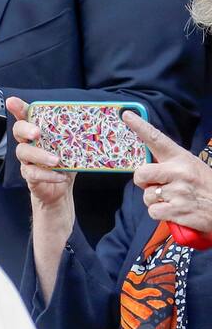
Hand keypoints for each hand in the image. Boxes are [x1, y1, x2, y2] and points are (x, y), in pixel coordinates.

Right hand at [9, 96, 74, 212]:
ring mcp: (26, 159)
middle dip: (25, 129)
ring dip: (39, 155)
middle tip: (37, 133)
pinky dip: (47, 175)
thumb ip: (77, 133)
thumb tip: (101, 118)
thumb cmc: (66, 161)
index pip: (25, 116)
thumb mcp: (73, 145)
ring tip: (56, 160)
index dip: (17, 108)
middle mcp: (28, 142)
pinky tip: (60, 176)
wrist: (61, 188)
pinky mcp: (29, 175)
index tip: (12, 101)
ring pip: (23, 152)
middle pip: (17, 130)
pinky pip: (32, 173)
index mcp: (38, 131)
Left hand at [127, 111, 211, 231]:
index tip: (126, 114)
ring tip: (173, 199)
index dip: (140, 126)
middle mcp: (179, 172)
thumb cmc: (205, 186)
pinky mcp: (178, 210)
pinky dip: (160, 213)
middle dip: (143, 182)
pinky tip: (174, 210)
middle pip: (141, 174)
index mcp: (181, 158)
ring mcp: (178, 191)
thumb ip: (169, 165)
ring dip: (155, 201)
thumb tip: (145, 168)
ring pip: (146, 196)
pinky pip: (153, 212)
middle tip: (156, 185)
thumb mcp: (191, 168)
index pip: (157, 139)